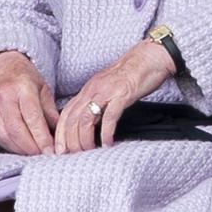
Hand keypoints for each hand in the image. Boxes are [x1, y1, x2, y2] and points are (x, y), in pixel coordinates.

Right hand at [0, 50, 59, 154]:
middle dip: (32, 147)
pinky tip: (21, 149)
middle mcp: (4, 98)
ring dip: (20, 149)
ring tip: (35, 154)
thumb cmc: (25, 76)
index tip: (51, 150)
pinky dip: (10, 146)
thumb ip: (50, 110)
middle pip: (17, 130)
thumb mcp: (43, 87)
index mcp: (22, 88)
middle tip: (44, 155)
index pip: (32, 118)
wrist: (1, 66)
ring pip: (5, 136)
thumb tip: (59, 131)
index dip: (42, 137)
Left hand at [55, 39, 174, 153]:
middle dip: (70, 141)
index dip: (60, 133)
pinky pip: (109, 117)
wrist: (151, 56)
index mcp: (89, 88)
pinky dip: (106, 132)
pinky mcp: (122, 94)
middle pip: (72, 119)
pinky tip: (107, 142)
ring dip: (84, 139)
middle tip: (73, 155)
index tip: (60, 149)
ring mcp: (107, 91)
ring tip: (89, 151)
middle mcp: (93, 89)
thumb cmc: (133, 72)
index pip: (66, 113)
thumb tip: (91, 120)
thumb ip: (98, 100)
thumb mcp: (108, 85)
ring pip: (85, 119)